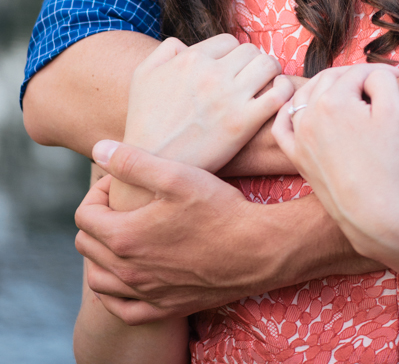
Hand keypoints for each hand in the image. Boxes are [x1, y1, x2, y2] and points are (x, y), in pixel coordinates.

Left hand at [78, 142, 280, 321]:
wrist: (256, 250)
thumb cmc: (218, 209)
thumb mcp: (176, 176)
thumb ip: (132, 162)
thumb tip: (98, 149)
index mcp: (125, 237)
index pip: (84, 215)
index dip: (98, 192)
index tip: (122, 182)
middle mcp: (128, 271)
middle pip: (87, 245)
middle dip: (99, 218)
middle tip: (125, 202)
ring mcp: (145, 293)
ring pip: (98, 279)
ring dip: (101, 254)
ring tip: (125, 233)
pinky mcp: (163, 307)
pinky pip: (121, 309)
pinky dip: (115, 292)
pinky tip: (128, 274)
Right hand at [123, 34, 293, 170]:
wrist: (152, 164)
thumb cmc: (144, 121)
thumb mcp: (143, 75)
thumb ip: (166, 50)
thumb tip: (186, 44)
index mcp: (192, 59)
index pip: (229, 41)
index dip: (232, 54)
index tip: (231, 69)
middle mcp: (213, 74)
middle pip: (251, 51)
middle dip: (252, 61)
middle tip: (251, 77)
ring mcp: (230, 98)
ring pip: (268, 65)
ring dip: (270, 72)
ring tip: (265, 84)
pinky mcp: (244, 123)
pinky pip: (278, 94)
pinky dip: (284, 90)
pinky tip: (277, 96)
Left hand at [273, 64, 398, 253]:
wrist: (375, 214)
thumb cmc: (390, 164)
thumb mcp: (395, 113)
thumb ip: (382, 79)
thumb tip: (372, 74)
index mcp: (333, 100)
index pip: (358, 73)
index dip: (381, 74)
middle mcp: (309, 114)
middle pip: (331, 79)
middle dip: (354, 77)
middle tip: (377, 84)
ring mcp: (300, 136)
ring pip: (306, 96)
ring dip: (325, 87)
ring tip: (347, 90)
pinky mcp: (297, 157)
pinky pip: (283, 127)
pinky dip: (288, 112)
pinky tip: (295, 105)